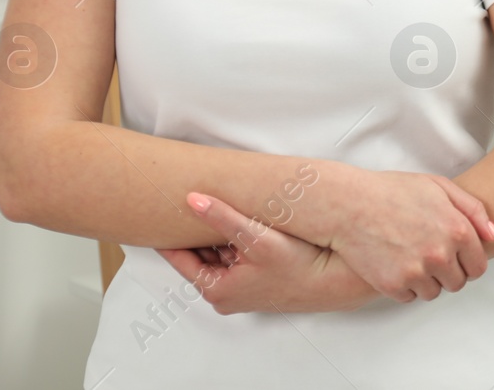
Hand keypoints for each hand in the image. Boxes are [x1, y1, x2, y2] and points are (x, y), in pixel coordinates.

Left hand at [157, 193, 380, 313]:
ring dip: (217, 235)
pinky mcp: (257, 282)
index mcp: (217, 291)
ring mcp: (242, 289)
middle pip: (199, 256)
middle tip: (184, 203)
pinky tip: (241, 221)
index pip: (179, 259)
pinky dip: (234, 241)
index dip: (168, 235)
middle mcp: (226, 295)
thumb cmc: (299, 266)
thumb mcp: (256, 238)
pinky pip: (236, 258)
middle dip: (195, 231)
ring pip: (218, 256)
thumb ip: (222, 217)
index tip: (157, 214)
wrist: (336, 282)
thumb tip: (192, 199)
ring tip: (211, 206)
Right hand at [330, 170, 493, 302]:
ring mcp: (417, 272)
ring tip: (411, 256)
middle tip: (430, 253)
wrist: (349, 205)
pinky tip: (396, 263)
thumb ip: (474, 211)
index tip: (455, 254)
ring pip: (435, 293)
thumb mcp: (440, 187)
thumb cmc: (392, 192)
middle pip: (458, 283)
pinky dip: (405, 286)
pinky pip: (410, 297)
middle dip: (448, 271)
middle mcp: (440, 254)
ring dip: (427, 280)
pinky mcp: (394, 285)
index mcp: (457, 230)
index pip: (478, 266)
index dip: (467, 261)